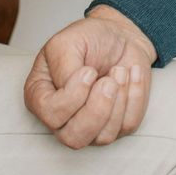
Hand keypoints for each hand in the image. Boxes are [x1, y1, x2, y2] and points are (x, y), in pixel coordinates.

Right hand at [23, 6, 158, 147]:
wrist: (120, 36)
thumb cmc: (89, 39)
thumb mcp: (67, 42)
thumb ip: (63, 67)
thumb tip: (74, 90)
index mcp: (40, 97)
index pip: (51, 115)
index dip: (72, 97)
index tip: (89, 71)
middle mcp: (62, 118)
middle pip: (74, 138)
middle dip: (97, 109)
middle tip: (109, 80)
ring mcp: (90, 126)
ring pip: (103, 137)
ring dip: (119, 101)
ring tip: (119, 71)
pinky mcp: (116, 125)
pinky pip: (128, 125)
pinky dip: (135, 97)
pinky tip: (131, 75)